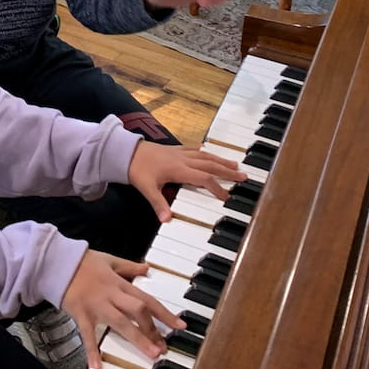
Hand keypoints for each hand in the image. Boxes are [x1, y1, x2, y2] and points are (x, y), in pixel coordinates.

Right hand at [61, 250, 185, 368]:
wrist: (57, 262)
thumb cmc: (83, 261)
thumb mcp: (111, 260)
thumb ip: (130, 266)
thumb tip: (147, 267)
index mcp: (120, 283)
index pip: (148, 299)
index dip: (165, 313)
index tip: (179, 325)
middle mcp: (112, 295)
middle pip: (138, 311)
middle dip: (153, 329)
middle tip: (164, 347)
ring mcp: (97, 306)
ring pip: (121, 323)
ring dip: (138, 339)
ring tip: (151, 354)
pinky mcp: (82, 314)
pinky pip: (88, 335)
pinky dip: (92, 351)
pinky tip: (97, 366)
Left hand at [127, 142, 245, 222]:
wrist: (126, 151)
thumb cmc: (136, 169)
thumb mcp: (146, 188)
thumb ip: (158, 204)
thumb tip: (167, 219)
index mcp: (178, 169)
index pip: (203, 178)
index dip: (216, 187)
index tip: (226, 196)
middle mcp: (183, 159)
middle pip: (210, 165)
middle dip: (227, 171)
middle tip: (243, 175)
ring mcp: (180, 153)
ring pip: (206, 156)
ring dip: (221, 160)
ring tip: (235, 164)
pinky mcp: (176, 149)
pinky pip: (195, 149)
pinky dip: (205, 152)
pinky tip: (210, 152)